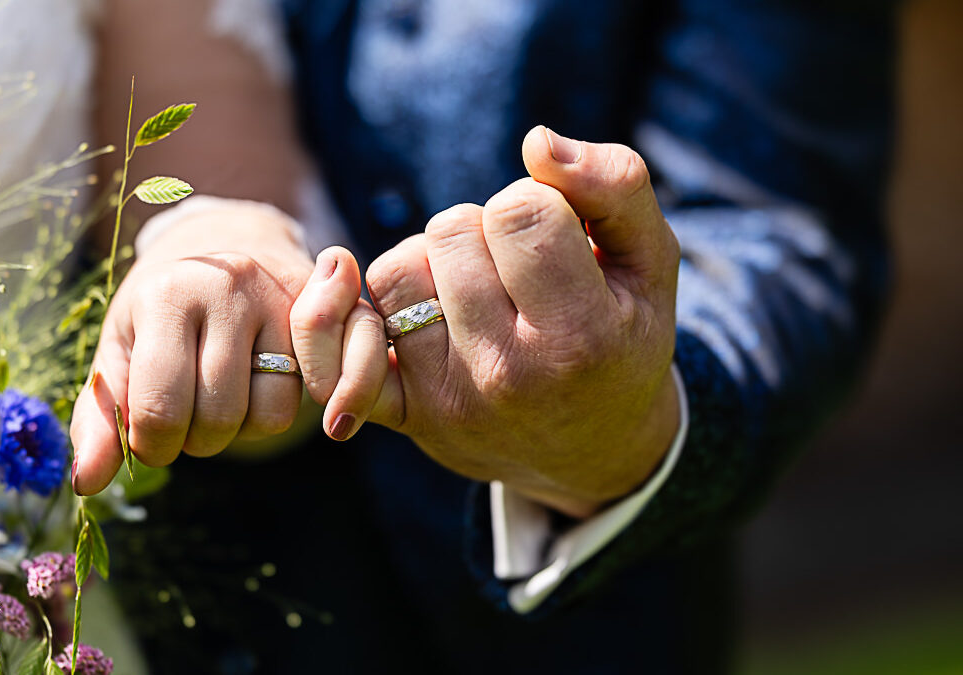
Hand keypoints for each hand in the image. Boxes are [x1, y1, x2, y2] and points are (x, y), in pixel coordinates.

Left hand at [70, 200, 316, 494]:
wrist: (225, 245)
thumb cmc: (161, 311)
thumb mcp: (120, 352)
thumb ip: (99, 419)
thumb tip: (86, 484)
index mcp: (167, 296)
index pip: (160, 408)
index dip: (152, 445)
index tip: (150, 439)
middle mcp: (229, 291)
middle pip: (217, 417)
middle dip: (196, 441)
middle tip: (186, 420)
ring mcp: (280, 303)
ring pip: (267, 416)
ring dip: (238, 432)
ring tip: (220, 402)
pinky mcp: (316, 321)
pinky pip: (298, 403)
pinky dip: (271, 415)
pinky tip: (253, 392)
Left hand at [364, 127, 680, 517]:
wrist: (594, 450)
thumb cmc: (623, 338)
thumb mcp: (652, 262)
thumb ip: (616, 186)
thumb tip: (537, 140)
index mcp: (579, 335)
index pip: (519, 211)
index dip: (538, 204)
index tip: (559, 238)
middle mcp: (507, 373)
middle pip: (451, 229)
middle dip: (483, 231)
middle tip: (518, 272)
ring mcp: (449, 399)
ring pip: (397, 269)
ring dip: (432, 264)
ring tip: (476, 293)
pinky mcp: (406, 414)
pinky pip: (349, 338)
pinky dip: (359, 312)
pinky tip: (397, 311)